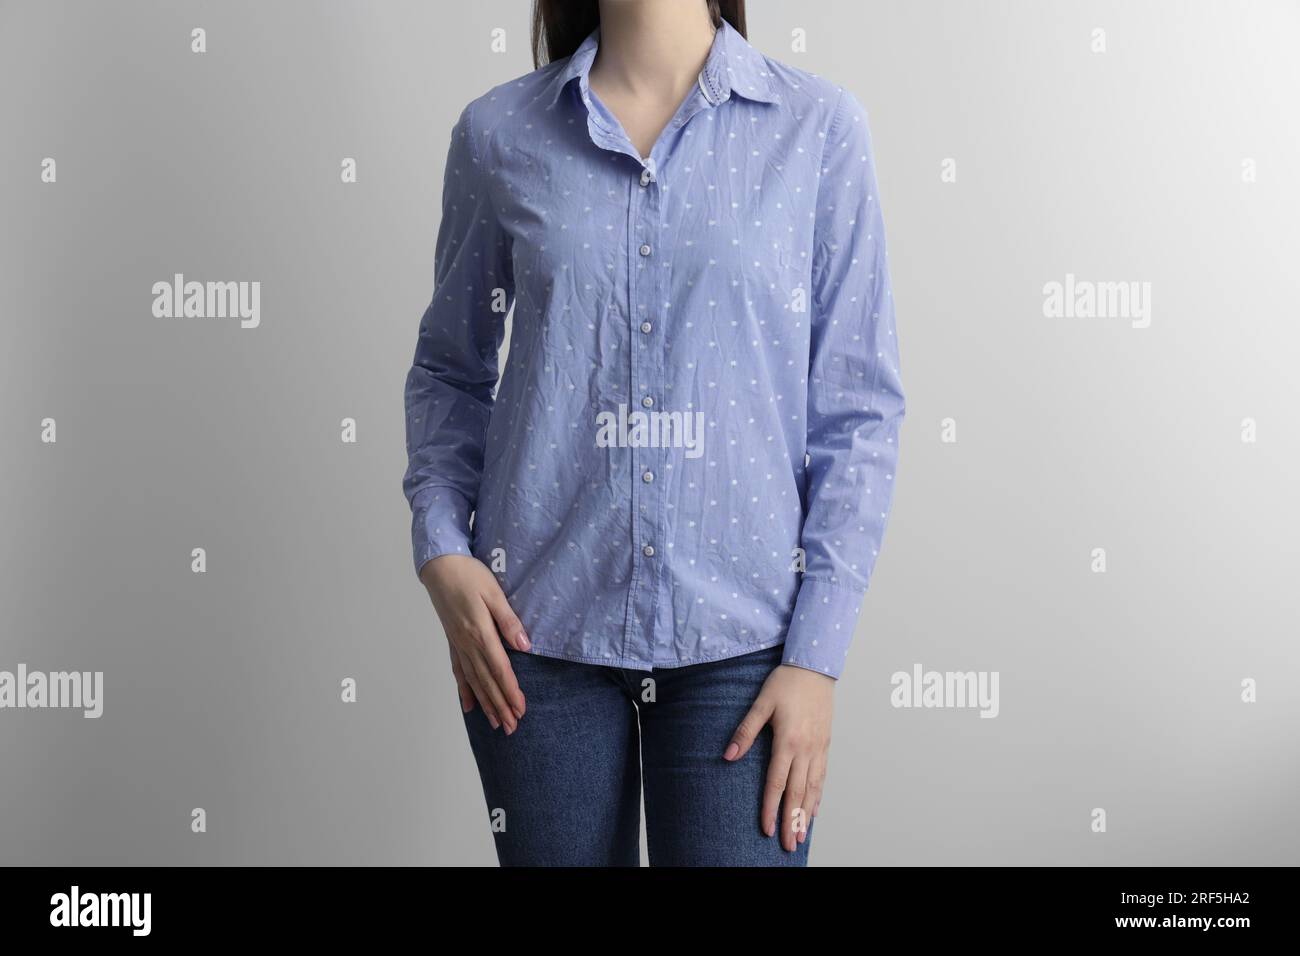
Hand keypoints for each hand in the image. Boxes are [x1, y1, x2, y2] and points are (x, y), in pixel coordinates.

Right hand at [419, 554, 528, 733]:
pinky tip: (469, 706)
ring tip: (495, 723)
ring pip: (473, 681)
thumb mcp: (494, 593)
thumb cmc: (469, 575)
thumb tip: (524, 646)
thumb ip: (508, 621)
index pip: (500, 669)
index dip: (511, 691)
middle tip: (511, 727)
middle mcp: (467, 644)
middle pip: (487, 681)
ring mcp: (458, 645)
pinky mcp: (453, 641)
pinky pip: (459, 671)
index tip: (520, 709)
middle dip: (500, 705)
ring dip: (485, 703)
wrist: (440, 566)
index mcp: (480, 633)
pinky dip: (464, 690)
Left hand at [725, 663, 833, 850]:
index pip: (777, 782)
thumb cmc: (786, 682)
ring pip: (813, 788)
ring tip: (801, 835)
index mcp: (788, 740)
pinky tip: (813, 810)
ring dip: (806, 814)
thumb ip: (745, 731)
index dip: (770, 807)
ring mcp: (818, 748)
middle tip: (788, 844)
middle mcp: (806, 749)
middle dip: (791, 820)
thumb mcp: (761, 703)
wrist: (815, 667)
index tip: (766, 828)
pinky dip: (818, 796)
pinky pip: (822, 776)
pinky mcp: (825, 744)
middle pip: (797, 792)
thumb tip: (728, 755)